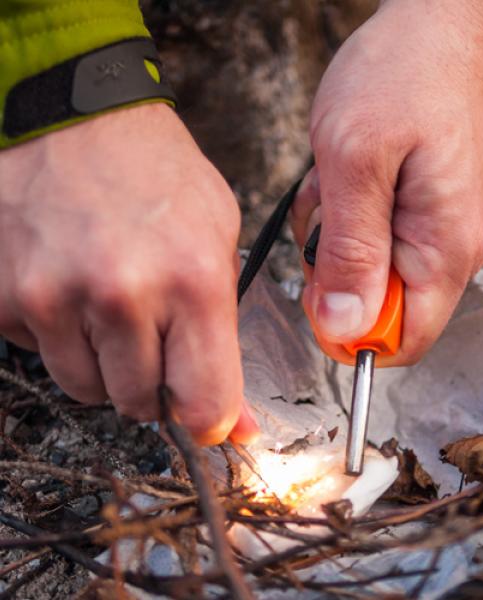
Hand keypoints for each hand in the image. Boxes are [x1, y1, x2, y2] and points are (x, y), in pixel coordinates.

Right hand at [0, 104, 257, 444]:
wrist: (74, 115)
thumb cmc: (157, 174)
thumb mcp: (219, 237)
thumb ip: (226, 332)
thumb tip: (235, 425)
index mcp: (193, 280)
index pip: (205, 402)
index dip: (210, 419)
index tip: (207, 415)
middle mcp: (122, 295)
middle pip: (141, 404)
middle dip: (156, 383)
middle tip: (157, 334)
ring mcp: (55, 297)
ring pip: (87, 388)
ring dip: (106, 363)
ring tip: (114, 305)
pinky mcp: (6, 296)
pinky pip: (40, 354)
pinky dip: (61, 336)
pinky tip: (74, 286)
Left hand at [290, 0, 482, 364]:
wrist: (439, 27)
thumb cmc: (402, 78)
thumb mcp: (356, 163)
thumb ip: (351, 253)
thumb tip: (345, 330)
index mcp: (444, 252)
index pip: (403, 342)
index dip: (349, 331)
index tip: (317, 282)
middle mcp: (453, 252)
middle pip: (382, 311)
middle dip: (337, 270)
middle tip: (329, 210)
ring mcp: (441, 232)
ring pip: (371, 274)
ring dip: (337, 236)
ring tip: (339, 180)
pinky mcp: (425, 213)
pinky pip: (374, 240)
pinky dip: (347, 215)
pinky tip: (348, 174)